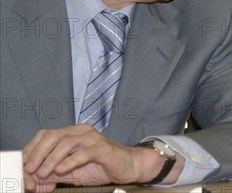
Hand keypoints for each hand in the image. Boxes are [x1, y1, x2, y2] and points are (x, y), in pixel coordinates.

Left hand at [22, 124, 166, 191]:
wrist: (128, 166)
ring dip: (51, 159)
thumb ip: (54, 172)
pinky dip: (69, 162)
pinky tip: (61, 170)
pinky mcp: (103, 148)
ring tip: (43, 173)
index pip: (47, 134)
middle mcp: (83, 132)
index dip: (33, 147)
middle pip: (54, 135)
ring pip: (67, 143)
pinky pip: (84, 153)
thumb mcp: (72, 170)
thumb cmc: (101, 166)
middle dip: (39, 152)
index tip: (24, 163)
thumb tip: (34, 178)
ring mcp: (94, 138)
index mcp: (74, 133)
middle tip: (30, 168)